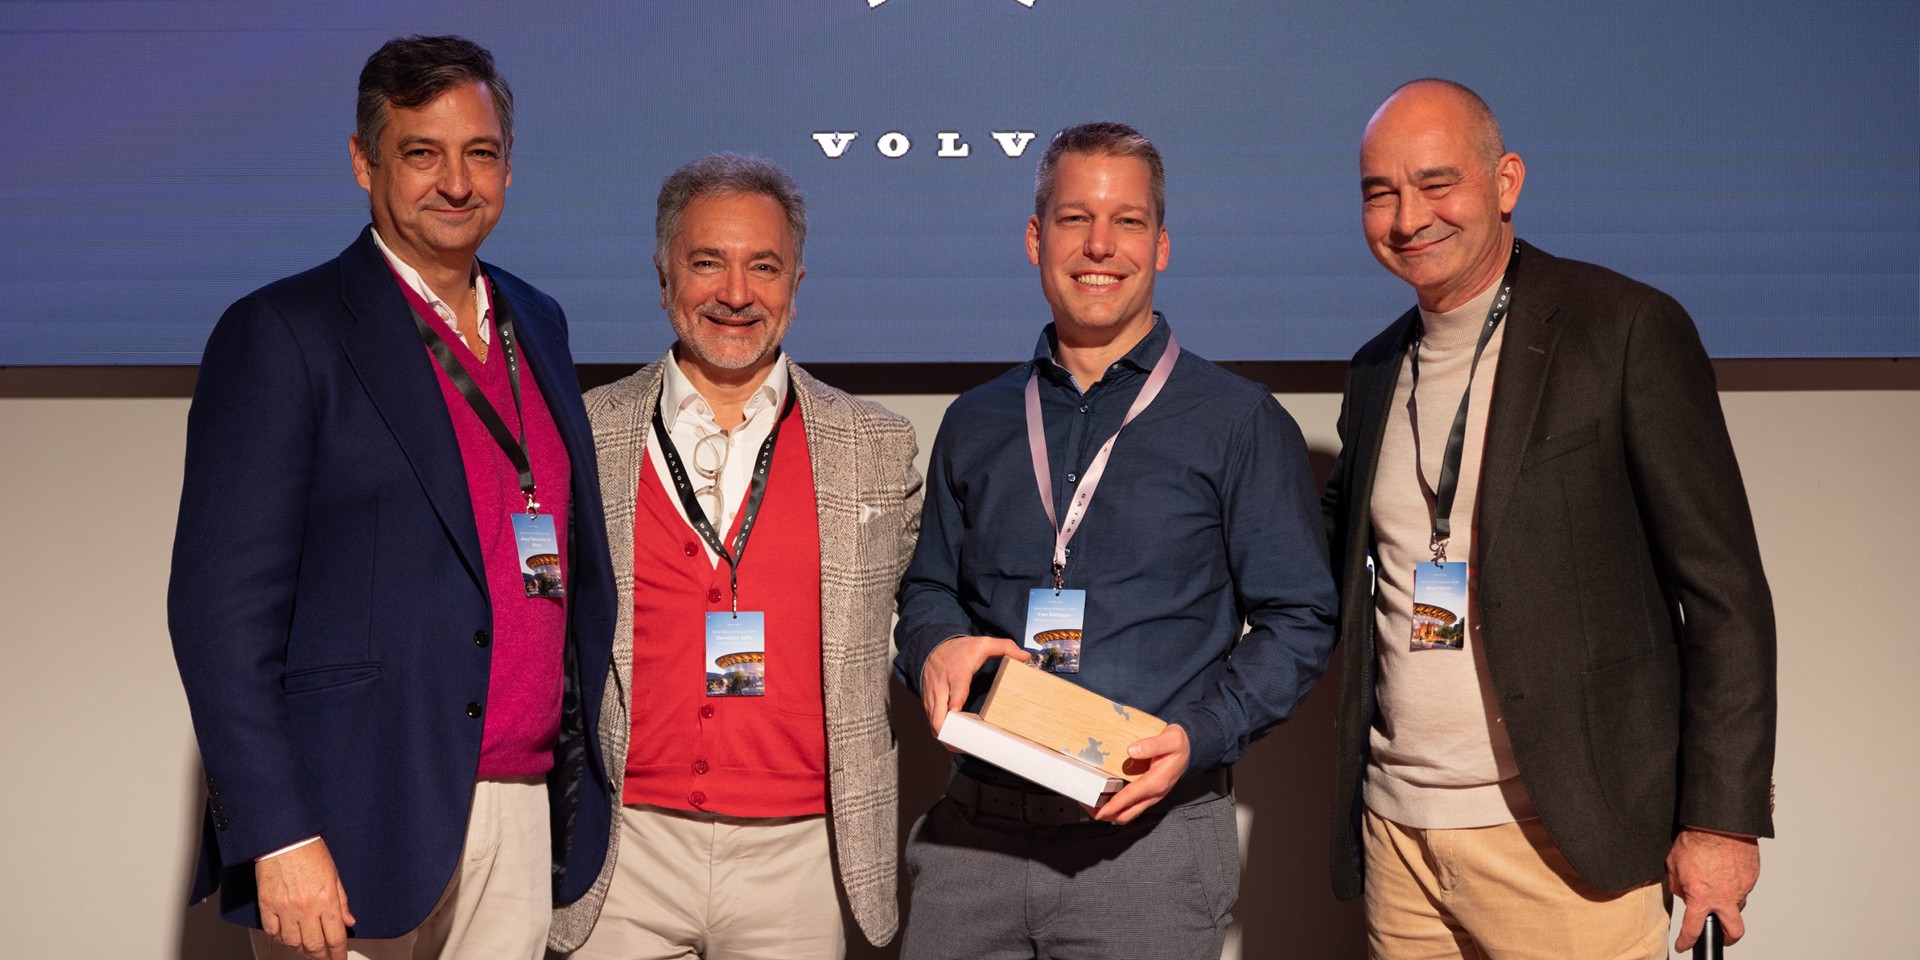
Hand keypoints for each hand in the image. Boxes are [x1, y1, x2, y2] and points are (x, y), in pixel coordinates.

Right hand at [256, 838, 356, 959]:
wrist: (284, 839)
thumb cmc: (310, 851)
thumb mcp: (334, 875)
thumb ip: (342, 902)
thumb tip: (348, 921)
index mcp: (326, 900)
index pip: (335, 937)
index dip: (338, 953)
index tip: (339, 959)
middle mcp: (306, 908)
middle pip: (314, 945)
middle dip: (322, 956)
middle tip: (325, 958)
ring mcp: (285, 908)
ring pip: (292, 943)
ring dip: (301, 949)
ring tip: (308, 948)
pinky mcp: (267, 905)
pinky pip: (273, 932)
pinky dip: (280, 939)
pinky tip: (287, 938)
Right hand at [919, 636, 1029, 740]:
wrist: (932, 646)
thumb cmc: (959, 650)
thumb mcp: (983, 643)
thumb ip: (1005, 647)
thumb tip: (1025, 656)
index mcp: (957, 673)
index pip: (956, 689)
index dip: (955, 701)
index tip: (956, 712)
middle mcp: (942, 686)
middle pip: (938, 713)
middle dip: (945, 730)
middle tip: (959, 744)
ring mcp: (933, 696)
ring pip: (932, 720)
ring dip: (943, 734)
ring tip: (958, 747)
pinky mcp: (929, 702)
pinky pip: (931, 720)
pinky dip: (939, 730)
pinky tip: (951, 739)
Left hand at [1091, 723, 1189, 824]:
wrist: (1190, 750)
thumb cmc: (1179, 745)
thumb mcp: (1170, 739)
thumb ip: (1152, 745)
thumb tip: (1132, 750)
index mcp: (1157, 782)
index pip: (1130, 797)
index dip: (1113, 805)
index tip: (1098, 810)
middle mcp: (1153, 794)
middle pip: (1126, 814)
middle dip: (1107, 814)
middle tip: (1089, 808)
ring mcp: (1151, 796)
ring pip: (1128, 813)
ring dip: (1111, 813)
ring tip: (1093, 805)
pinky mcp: (1148, 794)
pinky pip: (1131, 807)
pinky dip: (1117, 806)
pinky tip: (1107, 798)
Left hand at [1668, 828, 1759, 951]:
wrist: (1720, 823)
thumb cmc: (1696, 840)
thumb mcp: (1675, 865)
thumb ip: (1678, 885)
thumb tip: (1685, 893)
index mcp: (1702, 897)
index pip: (1693, 929)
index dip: (1686, 941)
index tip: (1684, 945)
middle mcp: (1725, 897)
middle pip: (1733, 931)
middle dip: (1727, 937)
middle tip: (1718, 933)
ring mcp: (1742, 888)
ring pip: (1737, 904)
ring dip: (1727, 901)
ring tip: (1716, 884)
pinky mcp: (1752, 877)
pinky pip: (1743, 886)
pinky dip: (1733, 883)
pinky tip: (1725, 870)